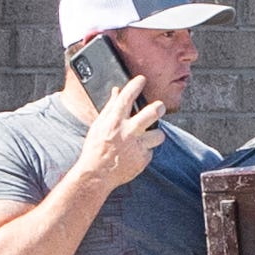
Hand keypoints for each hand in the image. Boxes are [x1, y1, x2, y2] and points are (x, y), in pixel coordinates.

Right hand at [78, 76, 165, 192]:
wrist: (96, 174)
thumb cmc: (95, 149)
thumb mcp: (98, 126)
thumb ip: (110, 107)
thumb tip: (117, 91)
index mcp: (114, 122)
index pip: (127, 97)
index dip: (136, 85)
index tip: (141, 79)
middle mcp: (128, 132)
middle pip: (153, 113)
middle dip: (159, 107)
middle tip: (159, 107)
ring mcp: (137, 146)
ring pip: (159, 134)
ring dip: (155, 134)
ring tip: (147, 136)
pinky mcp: (143, 159)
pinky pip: (151, 151)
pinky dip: (145, 150)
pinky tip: (135, 152)